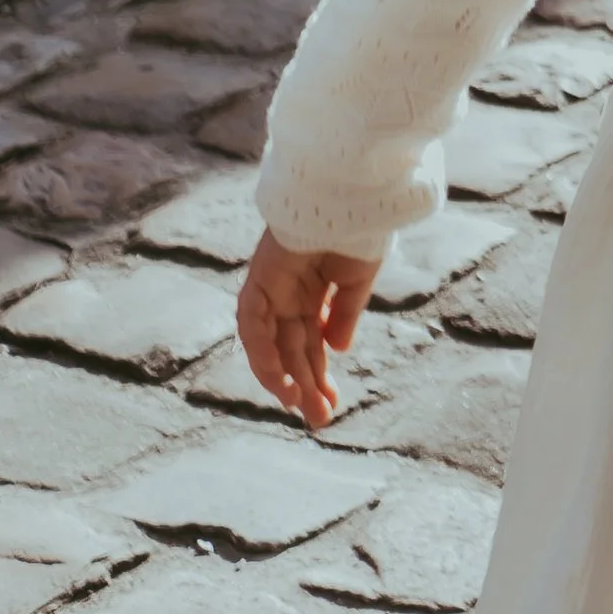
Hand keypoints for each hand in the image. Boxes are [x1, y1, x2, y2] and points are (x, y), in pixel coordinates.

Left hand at [237, 233, 380, 428]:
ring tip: (300, 406)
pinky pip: (253, 323)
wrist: (351, 194)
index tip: (332, 404)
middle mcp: (290, 292)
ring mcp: (273, 286)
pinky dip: (262, 352)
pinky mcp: (260, 277)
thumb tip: (337, 350)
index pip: (312, 342)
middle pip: (293, 348)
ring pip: (270, 343)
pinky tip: (281, 379)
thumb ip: (345, 314)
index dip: (320, 374)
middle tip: (320, 419)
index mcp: (316, 291)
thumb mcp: (357, 280)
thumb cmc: (359, 228)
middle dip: (306, 384)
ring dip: (283, 376)